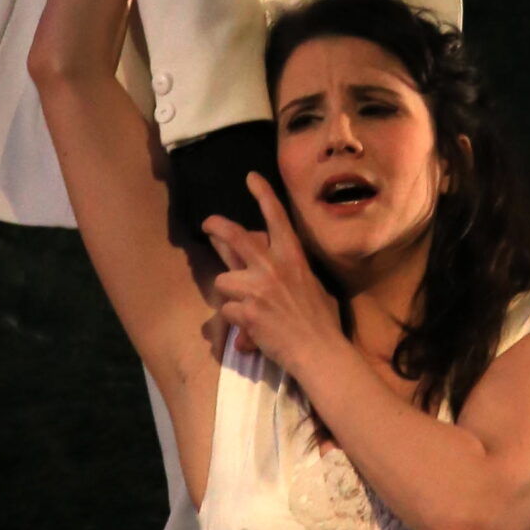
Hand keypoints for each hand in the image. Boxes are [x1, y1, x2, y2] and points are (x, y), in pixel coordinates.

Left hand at [203, 173, 341, 374]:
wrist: (319, 351)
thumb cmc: (321, 321)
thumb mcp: (311, 285)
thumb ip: (287, 270)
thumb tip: (265, 264)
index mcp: (293, 257)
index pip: (276, 218)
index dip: (263, 194)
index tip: (251, 177)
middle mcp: (273, 267)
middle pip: (236, 237)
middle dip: (218, 226)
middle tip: (208, 223)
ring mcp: (258, 289)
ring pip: (223, 281)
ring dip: (230, 295)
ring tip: (245, 308)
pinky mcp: (246, 312)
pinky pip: (227, 311)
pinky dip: (235, 322)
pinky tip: (249, 331)